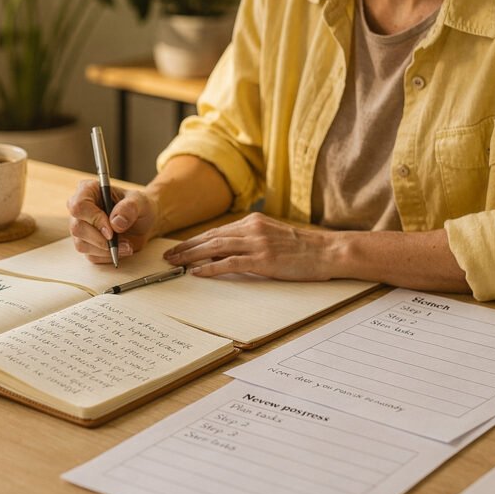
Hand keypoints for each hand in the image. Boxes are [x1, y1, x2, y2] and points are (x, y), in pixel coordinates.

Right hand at [66, 180, 157, 263]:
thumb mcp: (140, 202)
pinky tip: (122, 249)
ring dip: (106, 250)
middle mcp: (80, 209)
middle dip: (100, 239)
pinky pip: (91, 255)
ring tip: (127, 245)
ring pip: (82, 244)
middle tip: (120, 241)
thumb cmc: (139, 207)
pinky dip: (108, 256)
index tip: (111, 230)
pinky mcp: (86, 243)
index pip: (79, 205)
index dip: (93, 219)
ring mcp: (81, 227)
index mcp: (89, 190)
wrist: (143, 222)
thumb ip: (129, 208)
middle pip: (77, 228)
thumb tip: (116, 222)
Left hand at [162, 213, 332, 280]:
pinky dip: (210, 267)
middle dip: (186, 247)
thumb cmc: (301, 249)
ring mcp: (257, 243)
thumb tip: (223, 252)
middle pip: (211, 237)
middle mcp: (252, 229)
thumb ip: (249, 240)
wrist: (326, 251)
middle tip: (168, 256)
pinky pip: (230, 263)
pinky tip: (197, 272)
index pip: (216, 231)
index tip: (179, 248)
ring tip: (175, 263)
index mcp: (253, 222)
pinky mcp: (263, 259)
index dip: (195, 240)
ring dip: (191, 256)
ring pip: (215, 248)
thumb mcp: (272, 236)